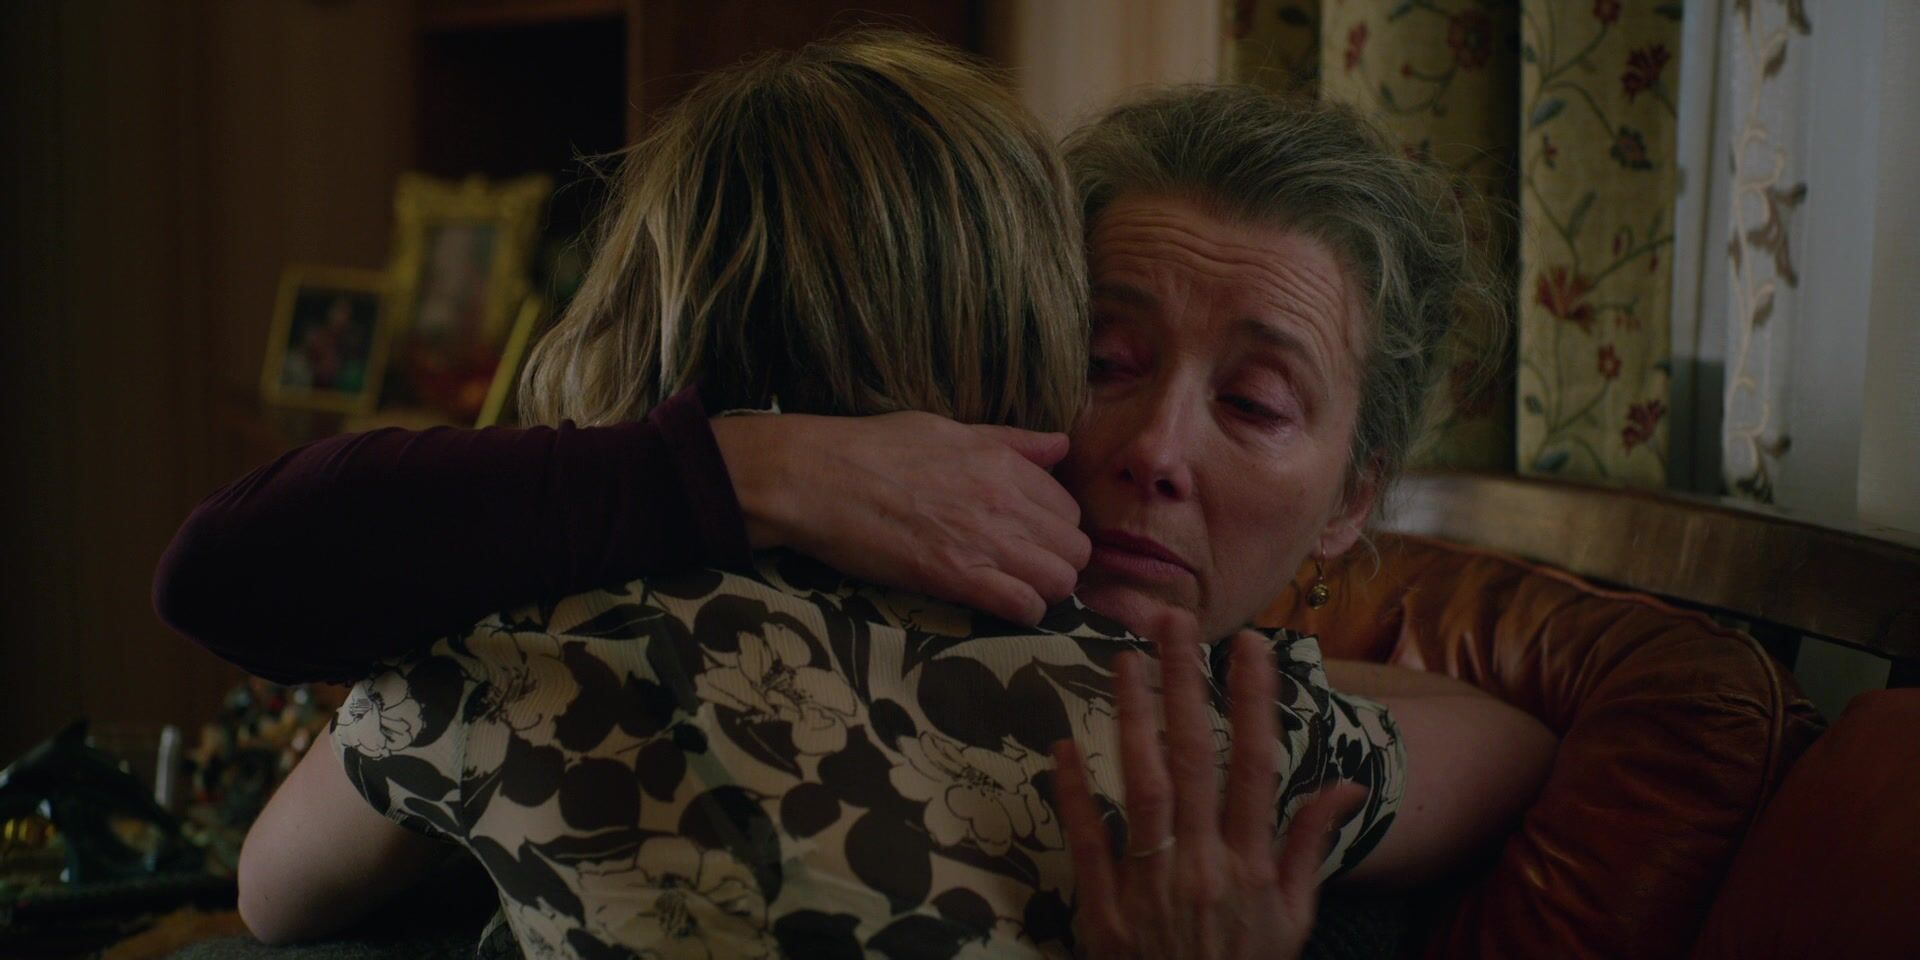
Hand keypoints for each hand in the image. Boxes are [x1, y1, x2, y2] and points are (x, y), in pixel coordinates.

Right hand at [713, 410, 1091, 624]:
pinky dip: (1023, 613)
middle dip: (1058, 563)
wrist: (816, 478)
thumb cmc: (872, 448)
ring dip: (1045, 591)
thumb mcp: (948, 429)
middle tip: (1028, 569)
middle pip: (1073, 549)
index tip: (1033, 538)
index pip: (1067, 508)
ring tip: (1017, 589)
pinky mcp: (955, 577)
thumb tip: (1060, 444)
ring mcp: (983, 540)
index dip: (1055, 528)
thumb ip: (1010, 441)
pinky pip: (1024, 606)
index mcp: (1003, 462)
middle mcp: (1004, 501)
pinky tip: (1003, 607)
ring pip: (1059, 581)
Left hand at [1052, 617, 1367, 958]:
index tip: (1250, 644)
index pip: (1258, 766)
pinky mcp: (1103, 912)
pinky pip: (1086, 845)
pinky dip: (1074, 796)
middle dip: (1184, 684)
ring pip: (1141, 789)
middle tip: (1172, 621)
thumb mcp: (1294, 918)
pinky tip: (1063, 747)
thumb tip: (1345, 782)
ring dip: (1132, 720)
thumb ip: (1308, 846)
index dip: (1255, 701)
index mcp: (1253, 866)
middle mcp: (1204, 867)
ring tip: (1124, 661)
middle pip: (1194, 759)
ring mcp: (1150, 888)